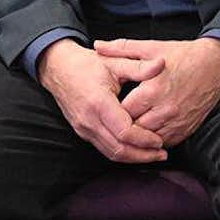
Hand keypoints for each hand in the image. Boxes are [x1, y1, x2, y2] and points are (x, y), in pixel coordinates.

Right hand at [39, 39, 164, 164]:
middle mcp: (89, 120)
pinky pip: (104, 149)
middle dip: (142, 155)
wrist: (58, 68)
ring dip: (133, 157)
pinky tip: (136, 150)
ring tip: (153, 155)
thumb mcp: (114, 62)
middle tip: (162, 154)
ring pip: (110, 153)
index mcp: (99, 103)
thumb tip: (161, 63)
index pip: (124, 132)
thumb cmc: (86, 64)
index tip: (160, 140)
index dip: (144, 139)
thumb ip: (139, 67)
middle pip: (119, 149)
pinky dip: (121, 152)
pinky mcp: (83, 132)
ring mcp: (84, 128)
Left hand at [98, 38, 219, 149]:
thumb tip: (97, 46)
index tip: (108, 106)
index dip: (112, 110)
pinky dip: (154, 139)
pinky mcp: (186, 128)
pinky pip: (164, 143)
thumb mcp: (151, 48)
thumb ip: (121, 48)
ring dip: (138, 135)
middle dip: (123, 125)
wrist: (215, 64)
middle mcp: (164, 109)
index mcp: (152, 89)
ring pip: (148, 140)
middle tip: (115, 119)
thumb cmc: (182, 55)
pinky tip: (147, 130)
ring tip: (129, 127)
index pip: (122, 112)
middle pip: (133, 129)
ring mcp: (177, 121)